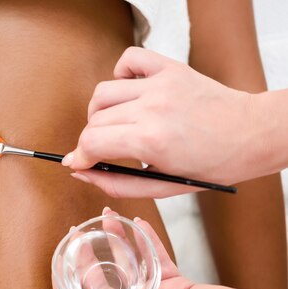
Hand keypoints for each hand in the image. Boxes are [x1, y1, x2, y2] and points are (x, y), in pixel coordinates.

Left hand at [54, 208, 264, 288]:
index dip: (68, 283)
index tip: (58, 261)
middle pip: (103, 278)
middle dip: (88, 253)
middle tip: (78, 231)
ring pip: (129, 262)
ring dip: (116, 239)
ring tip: (106, 217)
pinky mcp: (174, 282)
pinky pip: (155, 256)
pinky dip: (145, 239)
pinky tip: (136, 224)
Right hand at [62, 47, 265, 197]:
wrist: (251, 134)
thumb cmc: (211, 165)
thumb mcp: (162, 187)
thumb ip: (116, 183)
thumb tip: (81, 172)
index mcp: (151, 140)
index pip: (91, 143)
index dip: (78, 156)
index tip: (78, 162)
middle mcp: (152, 108)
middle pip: (94, 121)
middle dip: (90, 141)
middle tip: (101, 151)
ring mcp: (160, 84)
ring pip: (102, 93)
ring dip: (99, 112)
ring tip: (114, 124)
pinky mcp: (169, 68)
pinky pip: (128, 60)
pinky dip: (119, 75)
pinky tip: (128, 94)